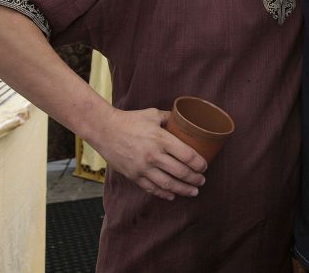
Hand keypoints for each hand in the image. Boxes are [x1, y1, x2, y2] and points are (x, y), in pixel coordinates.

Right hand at [89, 107, 207, 200]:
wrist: (104, 130)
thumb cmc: (130, 120)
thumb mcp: (153, 114)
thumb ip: (170, 118)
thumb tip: (184, 121)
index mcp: (161, 139)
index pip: (187, 155)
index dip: (199, 163)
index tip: (205, 166)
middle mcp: (153, 155)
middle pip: (180, 172)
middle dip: (195, 178)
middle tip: (202, 180)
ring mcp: (142, 168)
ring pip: (168, 184)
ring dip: (183, 189)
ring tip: (193, 192)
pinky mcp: (133, 175)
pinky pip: (151, 188)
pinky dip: (164, 193)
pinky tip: (172, 195)